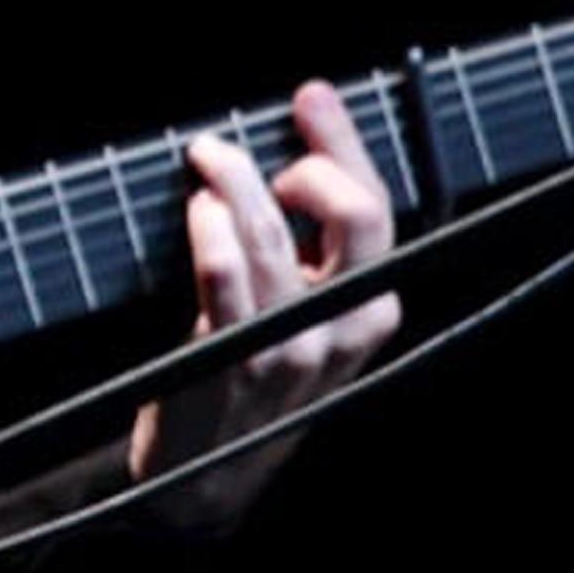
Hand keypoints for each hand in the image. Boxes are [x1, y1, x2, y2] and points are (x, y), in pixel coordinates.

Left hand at [129, 79, 403, 526]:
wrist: (202, 474)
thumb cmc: (249, 374)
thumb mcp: (303, 317)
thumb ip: (309, 247)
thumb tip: (289, 150)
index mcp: (371, 308)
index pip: (376, 209)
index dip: (343, 143)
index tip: (311, 98)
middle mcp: (342, 328)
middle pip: (356, 215)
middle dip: (309, 155)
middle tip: (250, 146)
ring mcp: (287, 347)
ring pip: (275, 234)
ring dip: (235, 181)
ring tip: (208, 161)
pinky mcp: (229, 358)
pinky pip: (225, 273)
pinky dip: (209, 228)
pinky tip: (197, 211)